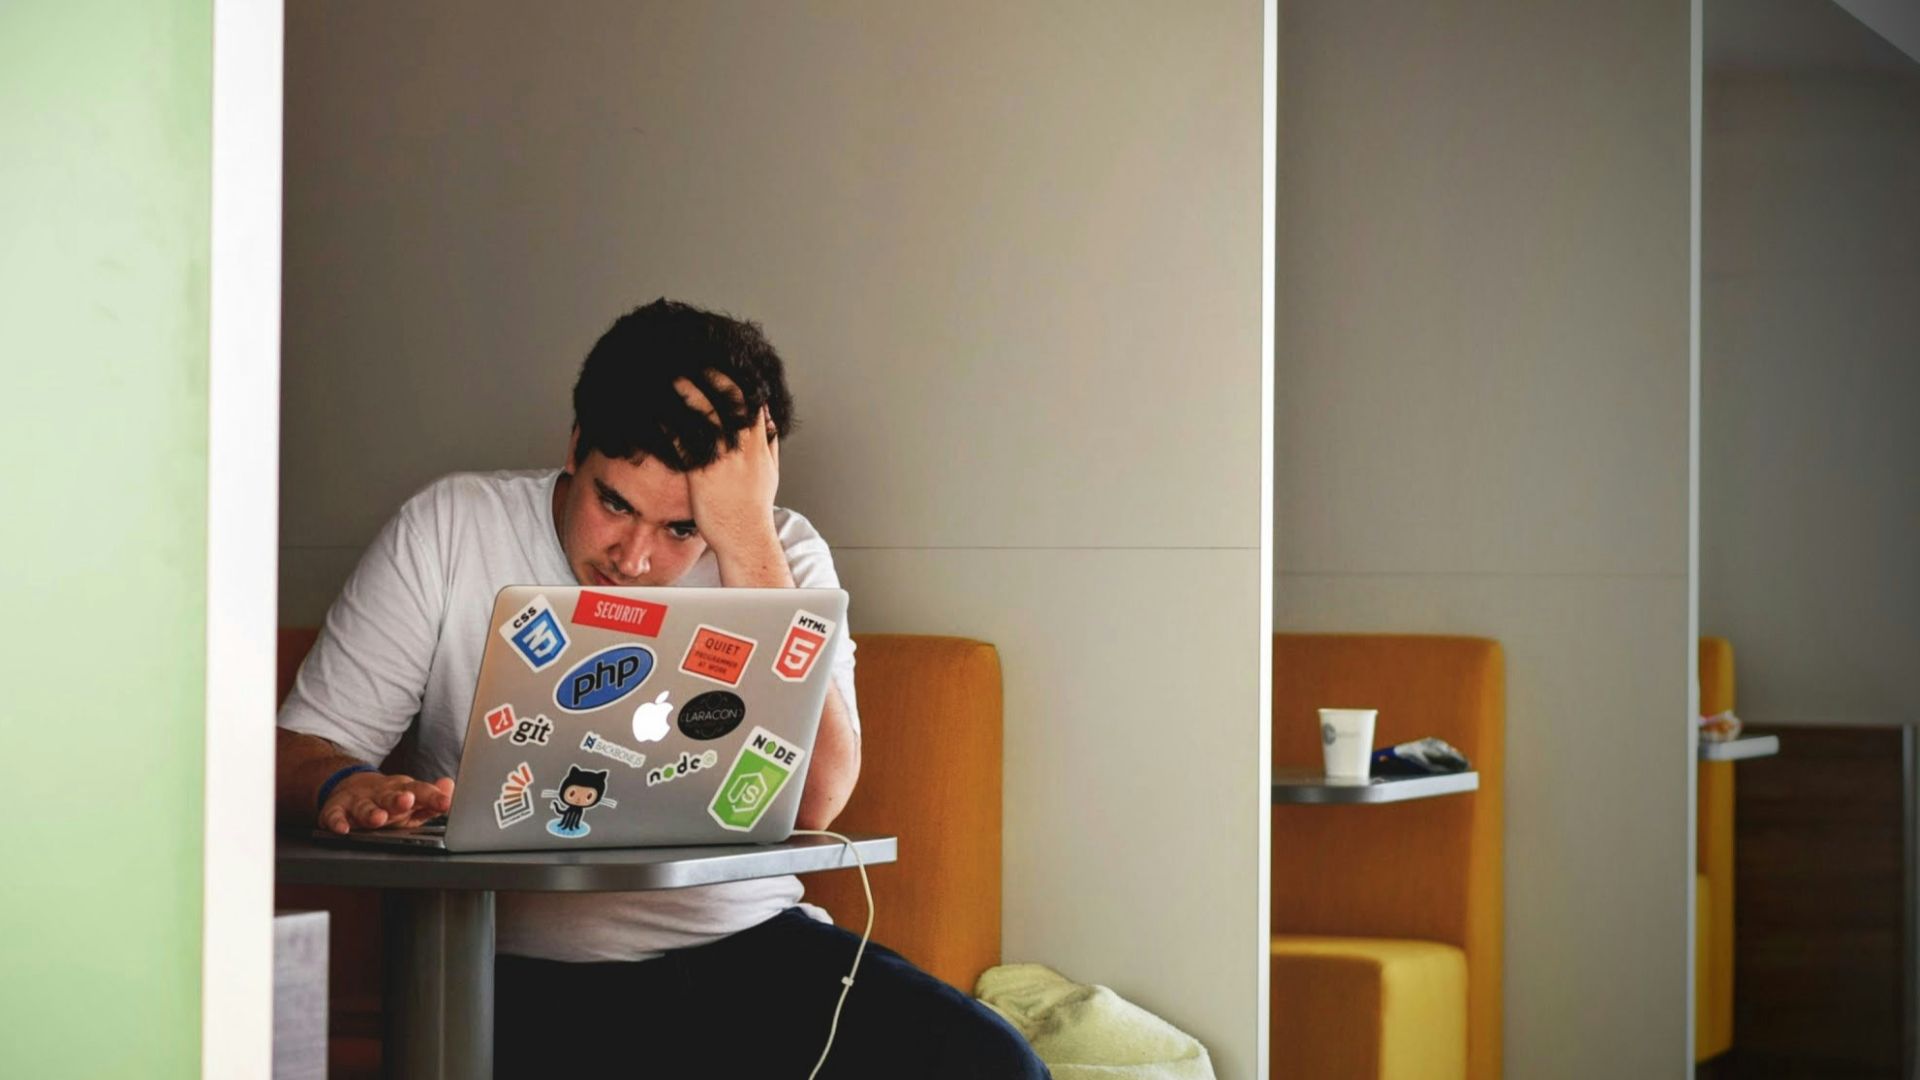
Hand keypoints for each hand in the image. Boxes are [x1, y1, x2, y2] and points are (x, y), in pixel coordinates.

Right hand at [318, 771, 454, 832]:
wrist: (350, 787)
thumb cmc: (389, 800)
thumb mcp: (412, 799)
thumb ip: (432, 799)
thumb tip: (450, 787)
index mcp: (402, 790)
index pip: (420, 791)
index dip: (433, 797)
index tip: (445, 803)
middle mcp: (381, 793)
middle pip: (391, 796)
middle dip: (399, 799)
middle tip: (407, 801)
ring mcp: (358, 801)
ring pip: (364, 807)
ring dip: (370, 812)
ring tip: (378, 818)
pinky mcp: (336, 809)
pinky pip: (334, 816)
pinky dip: (336, 822)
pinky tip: (342, 829)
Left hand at [672, 371, 779, 555]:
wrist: (746, 537)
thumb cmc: (754, 509)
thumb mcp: (770, 472)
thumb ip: (769, 444)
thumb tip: (769, 422)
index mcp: (759, 444)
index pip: (752, 401)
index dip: (738, 380)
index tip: (723, 365)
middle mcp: (743, 447)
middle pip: (730, 400)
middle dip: (713, 377)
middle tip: (696, 361)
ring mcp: (723, 459)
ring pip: (707, 414)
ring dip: (689, 392)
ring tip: (674, 377)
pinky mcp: (702, 473)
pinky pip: (685, 441)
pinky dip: (672, 424)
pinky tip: (659, 413)